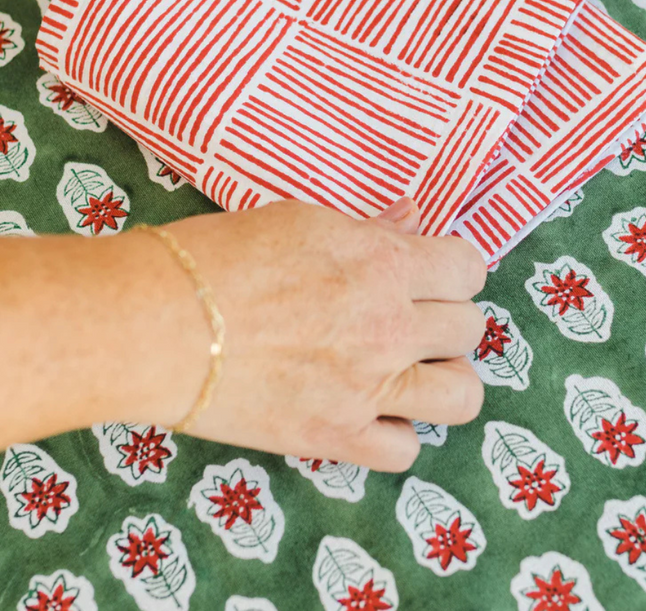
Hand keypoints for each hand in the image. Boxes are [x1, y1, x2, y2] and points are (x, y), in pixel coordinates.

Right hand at [163, 199, 486, 471]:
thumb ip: (369, 228)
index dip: (456, 269)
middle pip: (471, 328)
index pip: (469, 268)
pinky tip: (370, 410)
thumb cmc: (218, 257)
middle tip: (413, 318)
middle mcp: (389, 325)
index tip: (436, 274)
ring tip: (410, 370)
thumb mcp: (300, 221)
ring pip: (463, 395)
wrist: (154, 323)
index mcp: (383, 263)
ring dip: (444, 379)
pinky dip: (395, 431)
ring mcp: (367, 387)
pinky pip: (406, 450)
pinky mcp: (335, 436)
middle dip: (448, 319)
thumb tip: (411, 217)